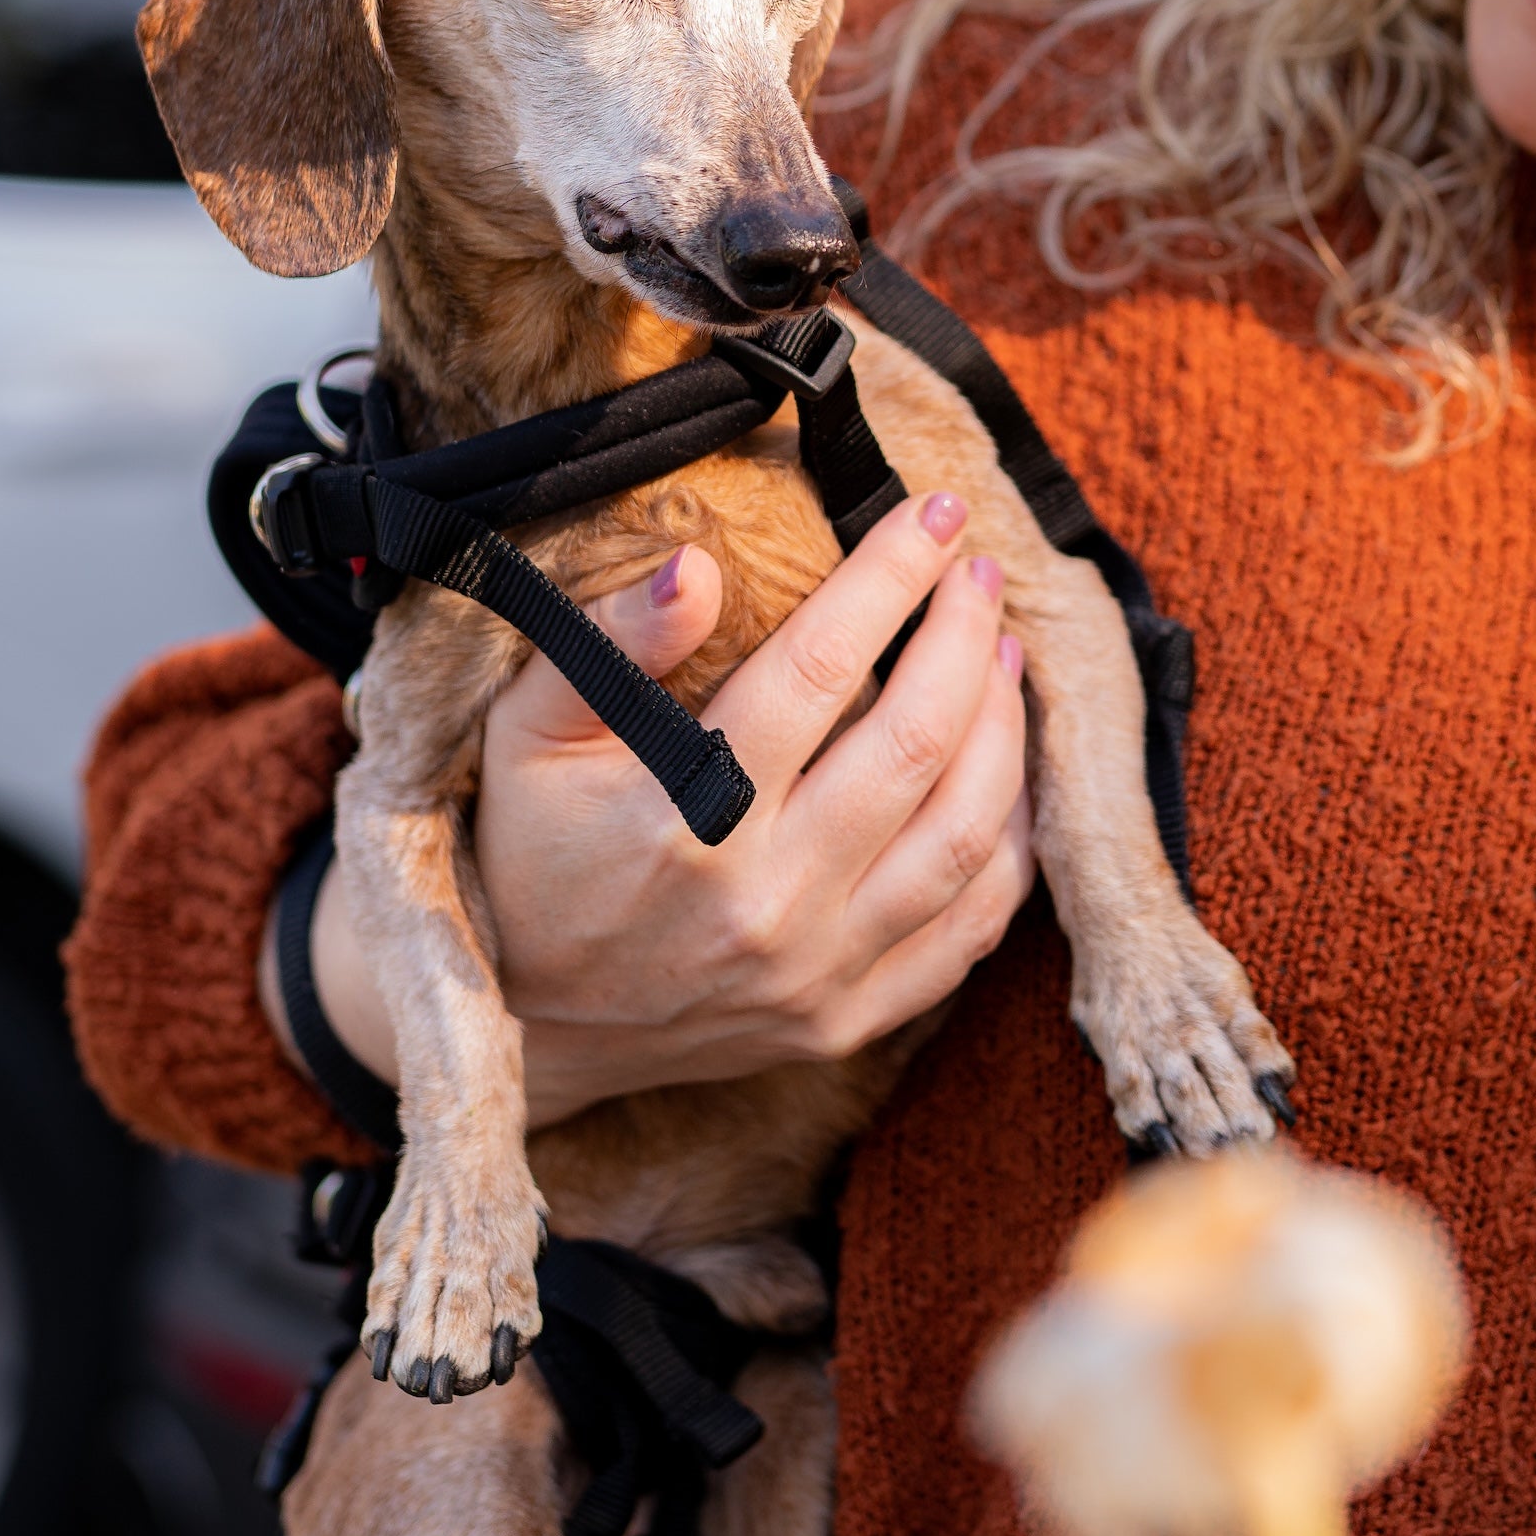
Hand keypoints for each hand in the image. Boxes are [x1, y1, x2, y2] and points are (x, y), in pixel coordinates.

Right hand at [271, 489, 1037, 1127]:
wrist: (527, 1022)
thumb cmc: (530, 851)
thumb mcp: (528, 734)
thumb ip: (609, 644)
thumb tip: (695, 567)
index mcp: (688, 815)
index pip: (822, 666)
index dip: (890, 576)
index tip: (932, 513)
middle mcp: (766, 898)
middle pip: (918, 742)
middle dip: (964, 637)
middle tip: (979, 574)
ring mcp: (815, 970)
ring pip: (966, 836)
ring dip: (1003, 732)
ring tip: (1004, 655)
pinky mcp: (844, 1021)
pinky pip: (967, 933)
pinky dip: (1008, 849)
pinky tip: (1007, 780)